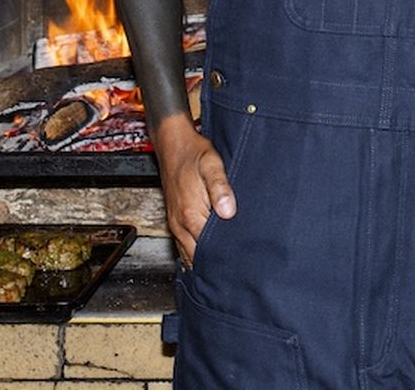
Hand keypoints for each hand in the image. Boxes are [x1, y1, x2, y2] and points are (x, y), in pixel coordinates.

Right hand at [151, 116, 233, 267]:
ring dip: (205, 261)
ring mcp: (176, 224)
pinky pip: (184, 246)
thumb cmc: (193, 153)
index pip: (209, 249)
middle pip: (199, 257)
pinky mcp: (175, 221)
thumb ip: (220, 188)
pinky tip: (209, 257)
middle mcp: (180, 224)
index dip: (226, 256)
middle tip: (238, 269)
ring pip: (189, 255)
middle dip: (216, 263)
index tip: (242, 262)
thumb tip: (228, 212)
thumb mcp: (212, 165)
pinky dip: (195, 254)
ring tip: (226, 268)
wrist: (173, 145)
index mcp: (191, 215)